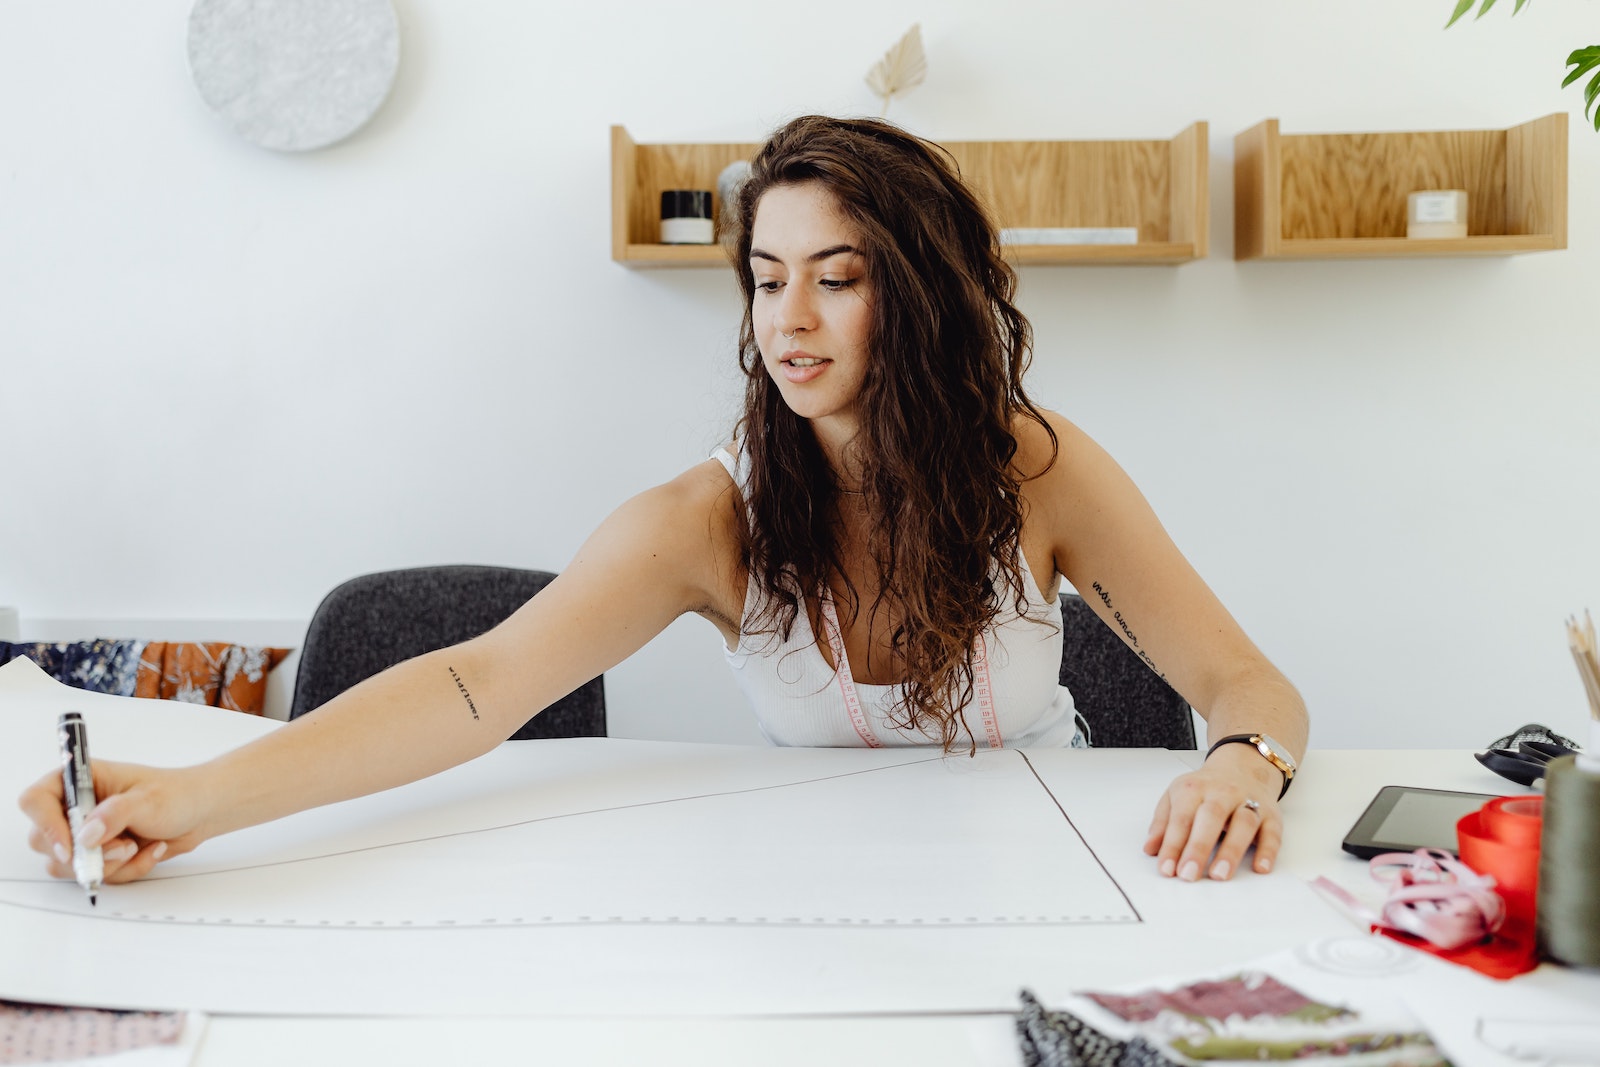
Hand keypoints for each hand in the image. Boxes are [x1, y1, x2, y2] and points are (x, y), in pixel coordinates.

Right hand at [17, 760, 212, 884]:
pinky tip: (149, 850)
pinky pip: (97, 875)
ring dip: (106, 864)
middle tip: (121, 847)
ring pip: (67, 865)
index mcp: (79, 781)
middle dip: (84, 852)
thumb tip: (86, 835)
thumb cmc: (176, 794)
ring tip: (137, 846)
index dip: (45, 824)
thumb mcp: (148, 800)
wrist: (200, 813)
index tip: (72, 845)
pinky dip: (126, 871)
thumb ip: (115, 815)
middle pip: (43, 840)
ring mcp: (85, 834)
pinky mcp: (99, 855)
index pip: (36, 801)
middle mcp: (75, 808)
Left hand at [1142, 748, 1284, 880]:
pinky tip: (1260, 868)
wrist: (1243, 767)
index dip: (1172, 844)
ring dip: (1232, 850)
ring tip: (1219, 874)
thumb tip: (1150, 849)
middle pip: (1211, 817)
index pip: (1181, 818)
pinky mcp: (1271, 814)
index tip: (1166, 869)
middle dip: (1198, 847)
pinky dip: (1268, 851)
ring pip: (1243, 823)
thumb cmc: (1205, 788)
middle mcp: (1222, 793)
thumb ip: (1162, 822)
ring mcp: (1249, 802)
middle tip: (1188, 874)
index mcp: (1194, 789)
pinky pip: (1272, 832)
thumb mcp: (1176, 796)